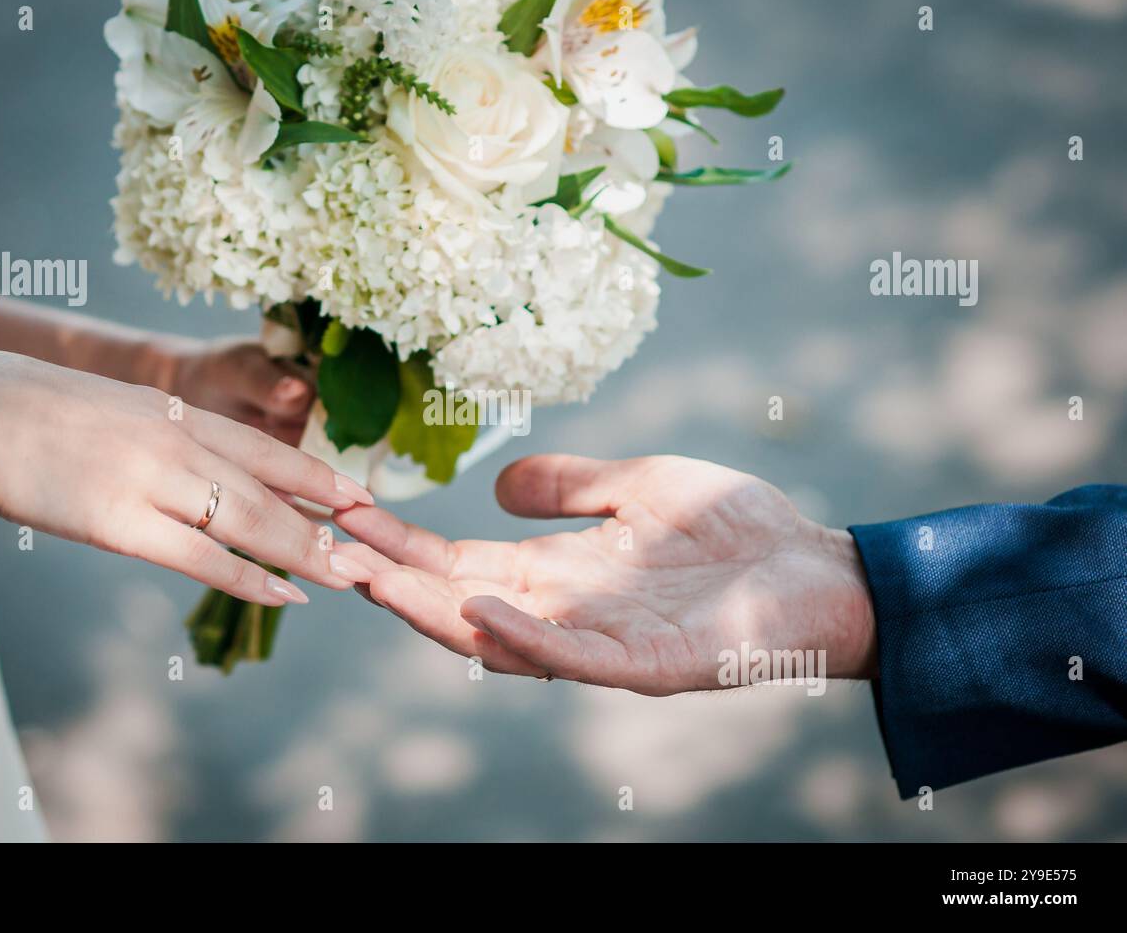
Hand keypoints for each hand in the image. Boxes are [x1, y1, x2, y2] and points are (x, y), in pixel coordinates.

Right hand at [0, 350, 373, 605]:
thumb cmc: (34, 413)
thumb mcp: (118, 412)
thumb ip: (165, 440)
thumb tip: (201, 472)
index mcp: (176, 413)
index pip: (267, 449)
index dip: (320, 477)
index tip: (361, 497)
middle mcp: (176, 442)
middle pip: (272, 490)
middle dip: (328, 524)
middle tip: (375, 548)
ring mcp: (151, 480)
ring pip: (250, 523)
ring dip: (306, 554)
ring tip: (349, 576)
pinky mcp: (119, 522)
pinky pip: (201, 557)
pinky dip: (250, 580)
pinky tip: (286, 595)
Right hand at [335, 455, 874, 694]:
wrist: (818, 569)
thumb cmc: (733, 529)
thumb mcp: (638, 486)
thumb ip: (569, 487)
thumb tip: (494, 485)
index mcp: (562, 574)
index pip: (464, 562)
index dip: (409, 543)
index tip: (351, 514)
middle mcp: (569, 614)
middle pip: (464, 603)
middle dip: (399, 581)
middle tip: (334, 553)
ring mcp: (605, 645)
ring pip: (502, 639)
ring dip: (437, 612)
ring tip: (379, 581)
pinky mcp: (649, 666)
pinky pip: (575, 658)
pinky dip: (523, 637)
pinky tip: (478, 608)